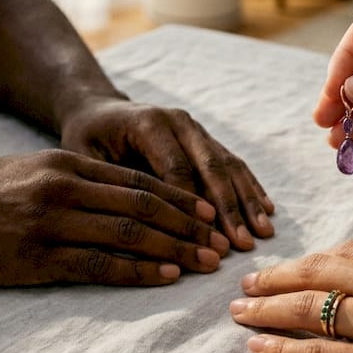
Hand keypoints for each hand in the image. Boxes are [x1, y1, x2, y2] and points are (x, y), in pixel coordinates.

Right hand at [0, 150, 231, 285]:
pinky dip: (138, 271)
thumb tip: (127, 194)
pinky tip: (165, 276)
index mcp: (65, 163)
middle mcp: (62, 187)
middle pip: (143, 206)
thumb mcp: (30, 169)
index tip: (209, 214)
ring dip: (174, 250)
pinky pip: (99, 265)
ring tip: (204, 263)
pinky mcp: (35, 258)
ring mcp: (50, 223)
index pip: (137, 180)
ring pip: (129, 235)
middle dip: (189, 226)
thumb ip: (76, 178)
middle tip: (220, 243)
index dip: (180, 198)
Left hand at [59, 98, 273, 249]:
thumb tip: (138, 227)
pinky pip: (233, 163)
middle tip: (243, 243)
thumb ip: (113, 184)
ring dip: (247, 201)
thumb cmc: (87, 139)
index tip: (206, 239)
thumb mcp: (85, 156)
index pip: (178, 169)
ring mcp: (197, 130)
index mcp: (150, 124)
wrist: (98, 109)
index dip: (193, 206)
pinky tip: (267, 209)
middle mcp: (180, 122)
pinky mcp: (206, 139)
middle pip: (212, 167)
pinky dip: (250, 187)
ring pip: (228, 166)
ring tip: (263, 232)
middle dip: (230, 208)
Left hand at [228, 240, 352, 352]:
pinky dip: (281, 349)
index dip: (315, 260)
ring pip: (305, 308)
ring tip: (240, 312)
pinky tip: (259, 347)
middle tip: (249, 282)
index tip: (297, 267)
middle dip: (276, 276)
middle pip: (315, 272)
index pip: (348, 252)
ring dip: (265, 310)